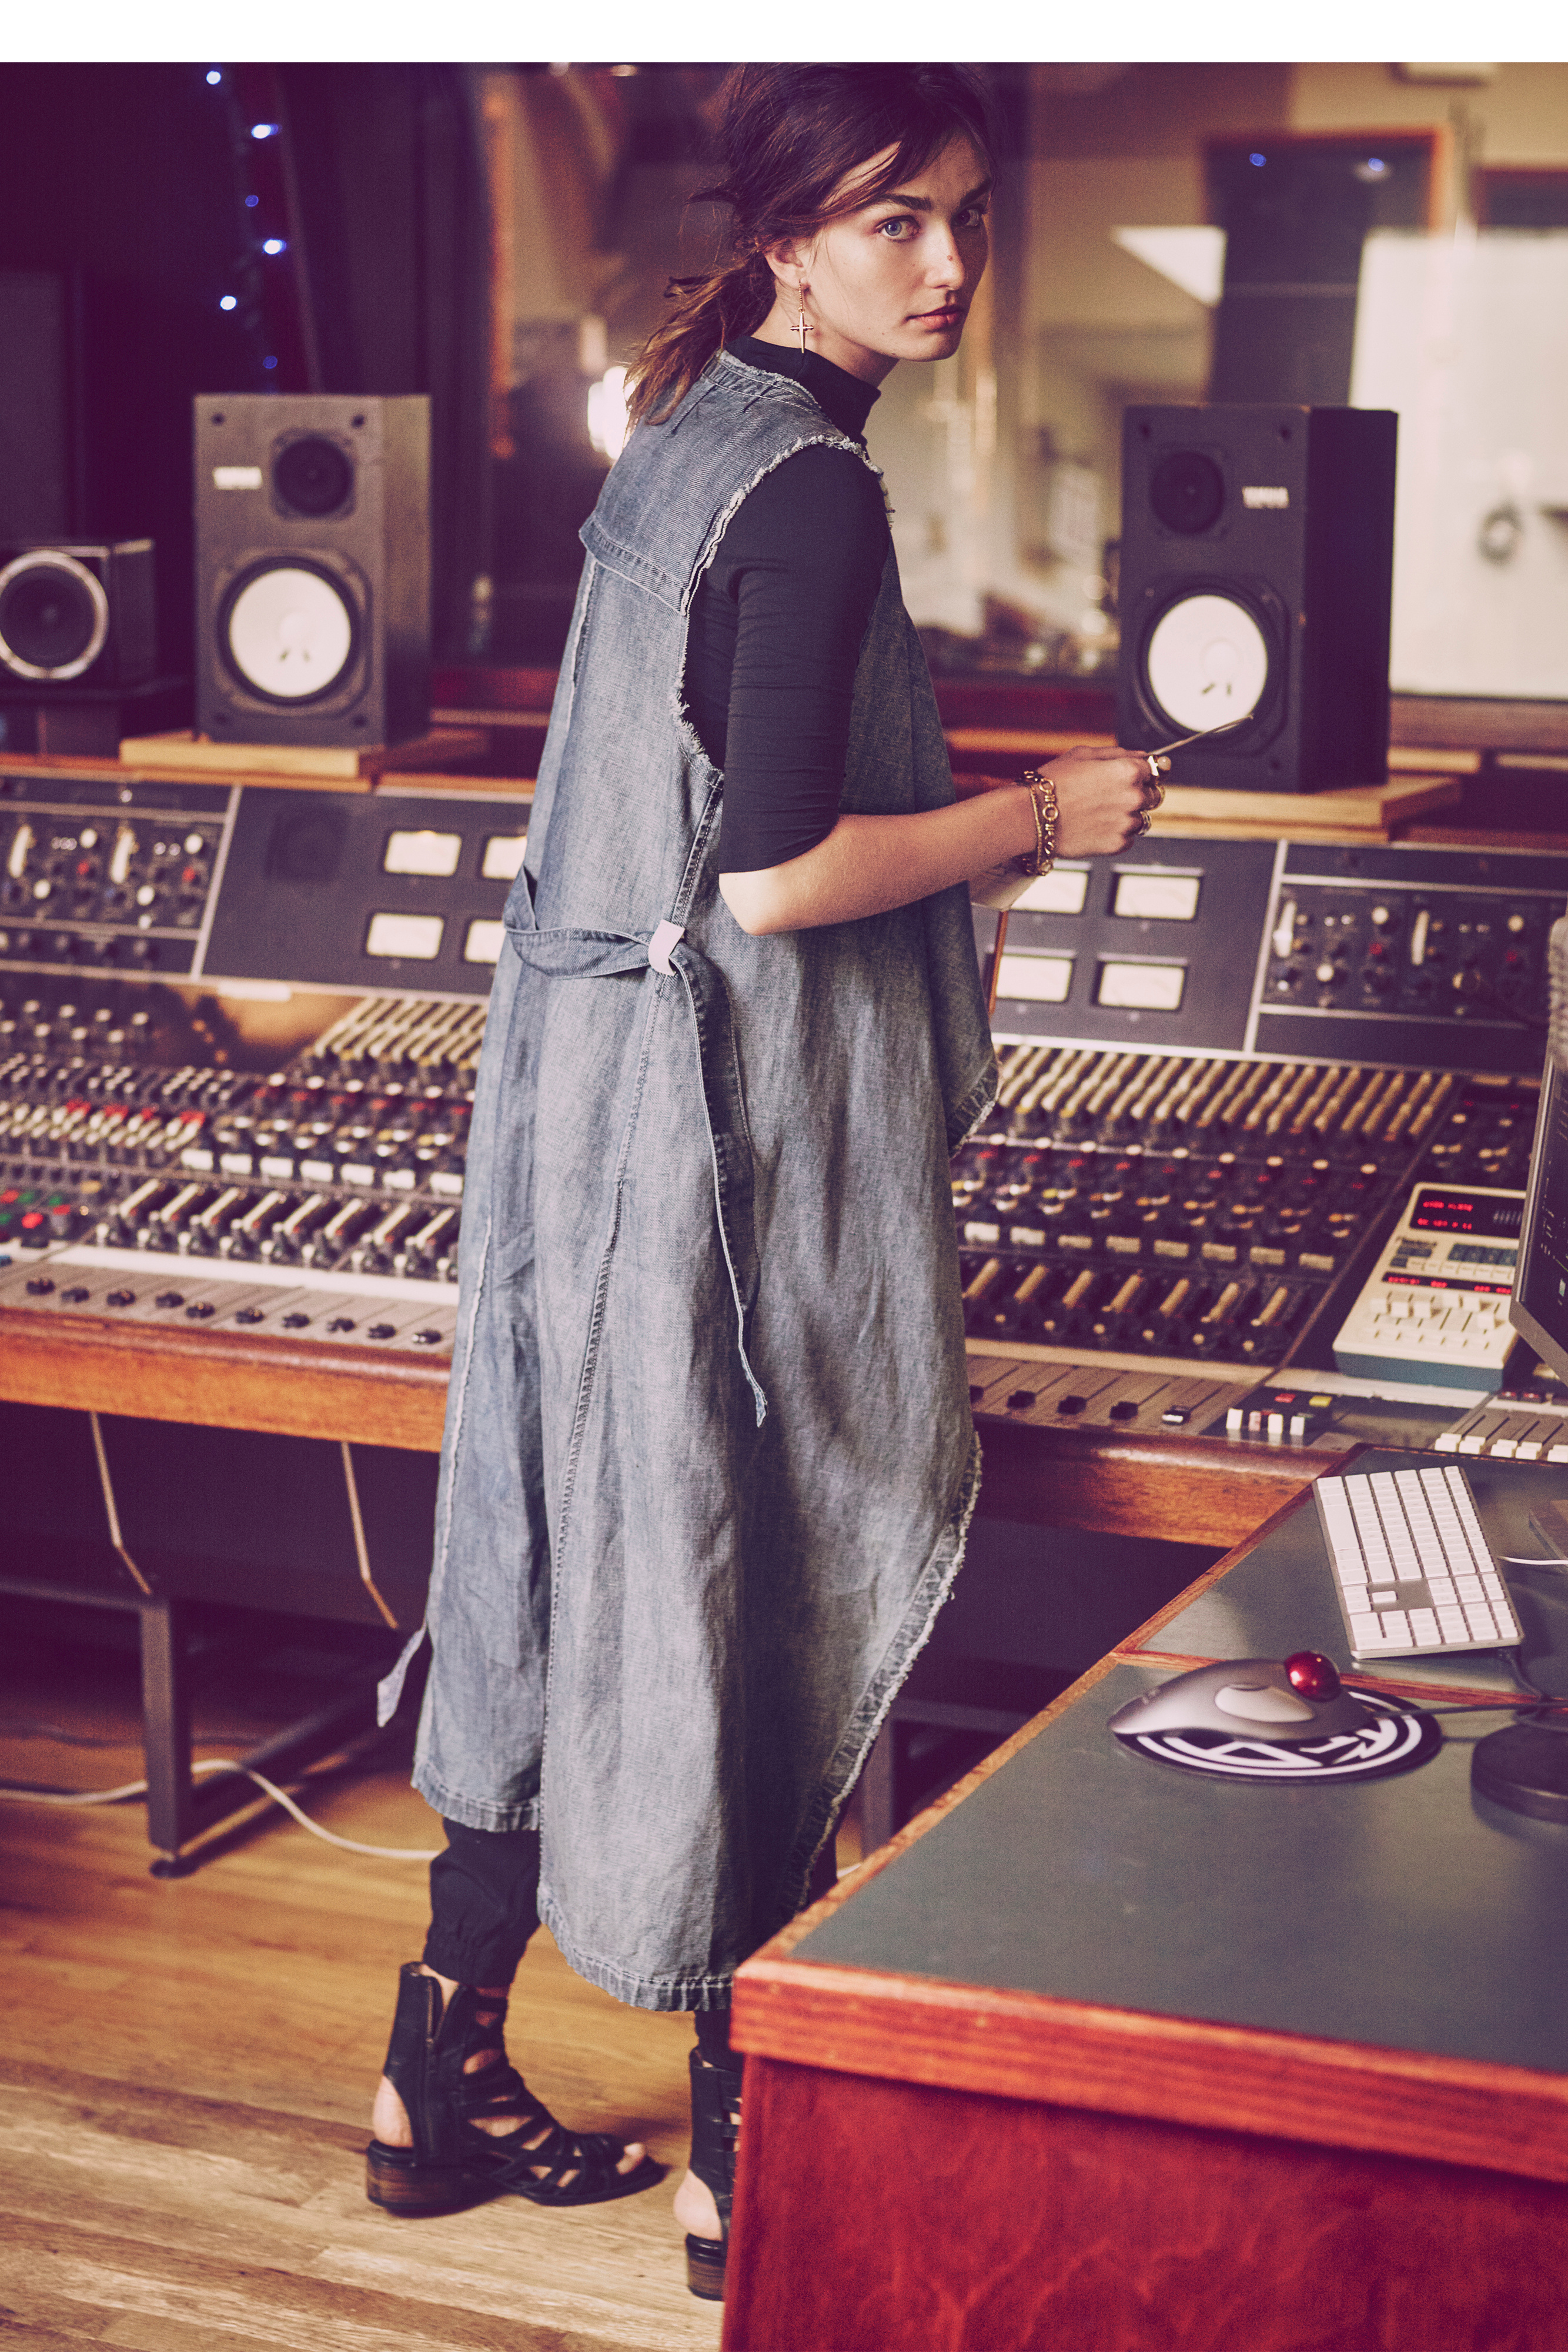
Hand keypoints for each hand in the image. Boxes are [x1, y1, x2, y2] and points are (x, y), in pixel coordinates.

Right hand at [1037, 746, 1164, 857]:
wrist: (1032, 815)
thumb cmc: (1053, 782)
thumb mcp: (1084, 754)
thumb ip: (1119, 754)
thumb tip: (1143, 757)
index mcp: (1128, 771)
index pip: (1156, 770)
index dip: (1146, 772)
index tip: (1141, 777)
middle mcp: (1133, 797)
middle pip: (1154, 795)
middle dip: (1138, 794)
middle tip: (1111, 797)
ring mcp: (1126, 823)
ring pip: (1142, 819)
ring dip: (1128, 816)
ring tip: (1100, 813)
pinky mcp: (1117, 844)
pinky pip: (1128, 839)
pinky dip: (1116, 834)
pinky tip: (1096, 826)